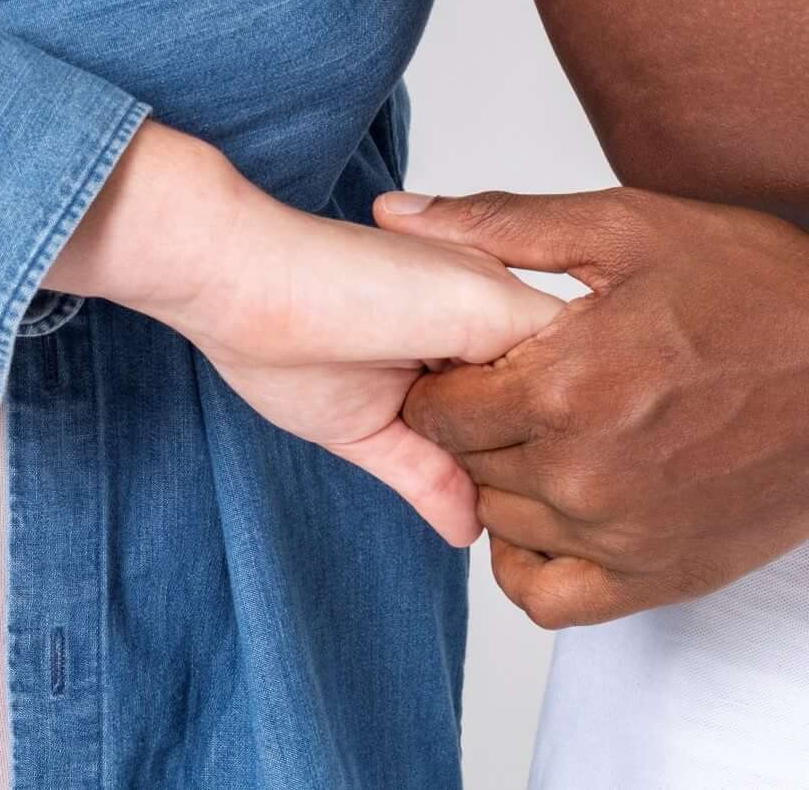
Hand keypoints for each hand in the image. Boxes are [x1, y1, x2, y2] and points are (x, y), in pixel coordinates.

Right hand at [49, 124, 561, 544]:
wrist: (237, 278)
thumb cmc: (275, 339)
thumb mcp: (362, 426)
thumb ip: (426, 470)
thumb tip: (469, 530)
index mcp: (461, 329)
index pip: (528, 411)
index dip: (517, 467)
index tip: (485, 494)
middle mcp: (491, 306)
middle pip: (560, 411)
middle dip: (535, 466)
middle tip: (486, 480)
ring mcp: (499, 305)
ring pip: (571, 402)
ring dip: (533, 451)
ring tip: (454, 439)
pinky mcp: (498, 307)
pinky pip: (560, 381)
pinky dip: (534, 430)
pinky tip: (472, 426)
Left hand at [377, 189, 808, 627]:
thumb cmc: (763, 289)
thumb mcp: (629, 228)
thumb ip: (502, 226)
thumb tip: (395, 213)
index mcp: (566, 384)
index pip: (437, 407)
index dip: (442, 373)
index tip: (476, 351)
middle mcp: (586, 474)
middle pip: (465, 466)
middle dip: (472, 423)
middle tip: (513, 385)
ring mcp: (625, 536)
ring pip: (502, 526)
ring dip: (506, 481)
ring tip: (549, 430)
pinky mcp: (664, 576)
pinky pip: (549, 597)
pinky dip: (533, 560)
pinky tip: (557, 505)